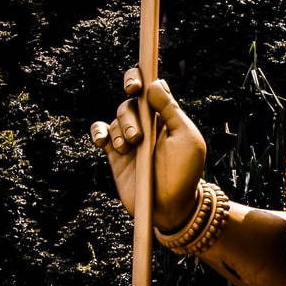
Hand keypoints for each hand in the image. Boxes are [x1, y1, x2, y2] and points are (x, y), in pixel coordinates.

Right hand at [90, 69, 206, 232]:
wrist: (170, 206)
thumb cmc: (184, 172)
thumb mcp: (185, 138)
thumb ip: (170, 111)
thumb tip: (155, 84)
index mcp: (165, 115)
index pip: (150, 87)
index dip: (139, 79)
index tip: (135, 86)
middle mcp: (147, 123)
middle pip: (130, 102)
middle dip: (130, 114)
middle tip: (138, 135)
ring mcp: (130, 138)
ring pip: (116, 118)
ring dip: (121, 130)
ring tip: (132, 148)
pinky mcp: (116, 154)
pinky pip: (101, 132)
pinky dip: (99, 132)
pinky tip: (103, 142)